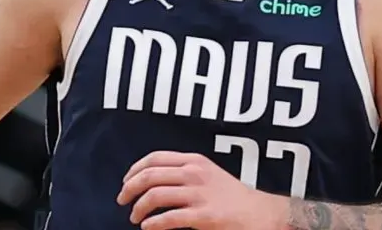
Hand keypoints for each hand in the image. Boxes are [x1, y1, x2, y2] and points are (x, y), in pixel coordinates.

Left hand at [118, 151, 287, 229]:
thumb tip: (153, 179)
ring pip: (155, 196)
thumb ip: (184, 171)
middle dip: (129, 188)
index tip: (125, 181)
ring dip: (139, 208)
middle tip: (122, 200)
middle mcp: (195, 173)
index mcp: (195, 161)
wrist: (259, 214)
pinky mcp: (203, 216)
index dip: (134, 169)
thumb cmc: (232, 196)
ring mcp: (199, 194)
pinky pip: (169, 218)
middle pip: (150, 175)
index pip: (155, 158)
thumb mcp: (208, 173)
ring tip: (135, 217)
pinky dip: (153, 223)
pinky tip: (148, 227)